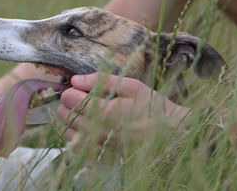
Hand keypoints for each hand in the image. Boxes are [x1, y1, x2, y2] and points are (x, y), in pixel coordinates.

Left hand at [57, 73, 188, 144]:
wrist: (171, 134)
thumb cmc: (153, 107)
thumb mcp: (131, 86)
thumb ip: (101, 81)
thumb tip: (76, 79)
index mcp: (103, 112)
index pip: (69, 98)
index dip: (72, 89)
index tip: (82, 87)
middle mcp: (97, 131)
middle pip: (65, 115)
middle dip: (69, 103)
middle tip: (83, 97)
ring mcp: (99, 146)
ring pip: (68, 133)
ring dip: (71, 120)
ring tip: (85, 112)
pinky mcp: (103, 156)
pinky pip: (78, 148)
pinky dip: (77, 137)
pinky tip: (89, 128)